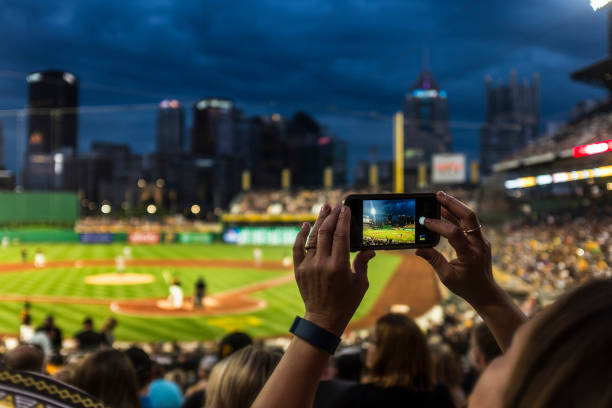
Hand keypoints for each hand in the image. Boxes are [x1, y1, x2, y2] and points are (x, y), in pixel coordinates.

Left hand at [293, 204, 375, 335]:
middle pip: (326, 233)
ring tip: (324, 208)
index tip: (345, 208)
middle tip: (335, 206)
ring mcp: (308, 266)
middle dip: (331, 216)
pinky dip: (300, 235)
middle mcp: (322, 264)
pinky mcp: (299, 270)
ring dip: (318, 221)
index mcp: (338, 266)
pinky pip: (297, 248)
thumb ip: (363, 263)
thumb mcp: (360, 283)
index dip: (343, 220)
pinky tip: (306, 224)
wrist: (324, 318)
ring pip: (312, 238)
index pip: (341, 236)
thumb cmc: (346, 301)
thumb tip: (370, 250)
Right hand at [416, 191, 499, 307]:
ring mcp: (481, 240)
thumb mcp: (446, 277)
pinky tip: (445, 210)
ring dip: (455, 206)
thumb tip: (418, 249)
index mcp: (470, 255)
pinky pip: (469, 223)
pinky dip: (457, 215)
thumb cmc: (465, 286)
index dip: (438, 225)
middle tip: (438, 194)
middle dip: (453, 204)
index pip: (454, 234)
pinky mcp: (480, 239)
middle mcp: (479, 244)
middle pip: (469, 217)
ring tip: (439, 197)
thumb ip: (434, 260)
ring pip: (470, 217)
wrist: (485, 291)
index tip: (424, 221)